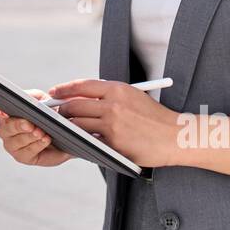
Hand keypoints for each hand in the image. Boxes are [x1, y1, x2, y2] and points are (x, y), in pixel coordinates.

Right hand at [0, 90, 71, 167]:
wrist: (66, 131)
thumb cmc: (49, 113)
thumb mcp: (41, 99)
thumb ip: (31, 96)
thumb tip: (24, 99)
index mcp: (4, 112)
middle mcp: (4, 129)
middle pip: (4, 127)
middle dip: (18, 125)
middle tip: (30, 124)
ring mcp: (11, 144)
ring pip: (15, 141)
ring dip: (29, 136)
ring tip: (42, 132)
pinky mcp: (22, 157)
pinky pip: (26, 151)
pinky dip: (37, 145)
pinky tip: (45, 139)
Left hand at [47, 79, 182, 168]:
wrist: (176, 137)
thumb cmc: (154, 118)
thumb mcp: (133, 97)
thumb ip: (110, 97)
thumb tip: (82, 99)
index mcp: (118, 89)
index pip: (83, 85)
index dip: (64, 89)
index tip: (54, 92)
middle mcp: (113, 104)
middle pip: (75, 105)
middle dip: (61, 110)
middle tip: (55, 114)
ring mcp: (113, 125)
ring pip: (78, 124)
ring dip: (68, 127)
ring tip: (63, 128)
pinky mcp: (114, 143)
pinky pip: (90, 141)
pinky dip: (81, 141)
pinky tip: (77, 141)